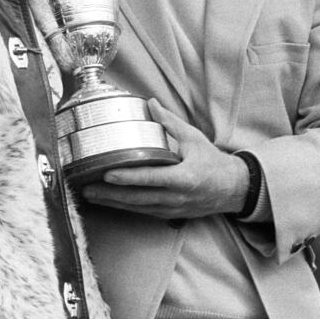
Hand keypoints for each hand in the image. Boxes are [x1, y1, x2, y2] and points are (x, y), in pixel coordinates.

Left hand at [81, 100, 249, 218]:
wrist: (233, 189)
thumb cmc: (213, 162)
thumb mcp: (194, 139)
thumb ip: (170, 123)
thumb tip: (150, 104)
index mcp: (183, 178)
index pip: (150, 178)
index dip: (128, 178)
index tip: (107, 174)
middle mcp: (176, 197)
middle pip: (138, 198)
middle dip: (110, 194)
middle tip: (87, 188)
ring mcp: (172, 209)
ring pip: (137, 208)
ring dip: (113, 203)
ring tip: (91, 196)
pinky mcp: (170, 214)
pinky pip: (143, 212)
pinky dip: (125, 207)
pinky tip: (110, 202)